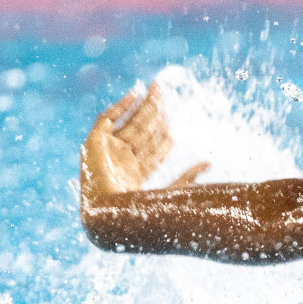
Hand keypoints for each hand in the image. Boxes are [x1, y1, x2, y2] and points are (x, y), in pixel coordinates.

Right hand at [80, 83, 208, 203]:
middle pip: (141, 132)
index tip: (173, 132)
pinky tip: (135, 93)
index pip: (151, 154)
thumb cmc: (137, 210)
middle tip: (165, 94)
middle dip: (154, 113)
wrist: (106, 212)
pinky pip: (106, 119)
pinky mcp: (93, 142)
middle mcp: (119, 162)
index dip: (162, 142)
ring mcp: (107, 151)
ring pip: (128, 123)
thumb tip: (209, 163)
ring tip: (157, 91)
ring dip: (142, 107)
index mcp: (133, 177)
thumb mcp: (170, 192)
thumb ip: (189, 177)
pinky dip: (119, 106)